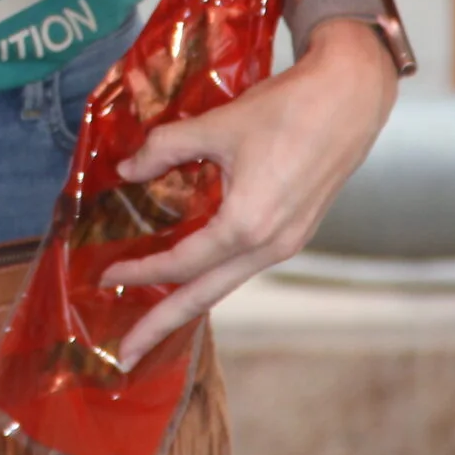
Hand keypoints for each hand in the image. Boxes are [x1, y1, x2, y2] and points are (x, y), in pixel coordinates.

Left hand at [103, 19, 396, 369]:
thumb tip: (126, 169)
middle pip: (205, 297)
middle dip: (162, 326)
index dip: (140, 271)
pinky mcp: (295, 232)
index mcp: (247, 225)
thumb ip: (164, 148)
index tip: (104, 276)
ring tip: (154, 321)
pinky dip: (212, 276)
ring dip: (188, 302)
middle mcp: (270, 246)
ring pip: (227, 283)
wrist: (350, 98)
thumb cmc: (286, 109)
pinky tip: (191, 275)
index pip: (181, 263)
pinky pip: (244, 265)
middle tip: (126, 355)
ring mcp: (287, 243)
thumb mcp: (216, 126)